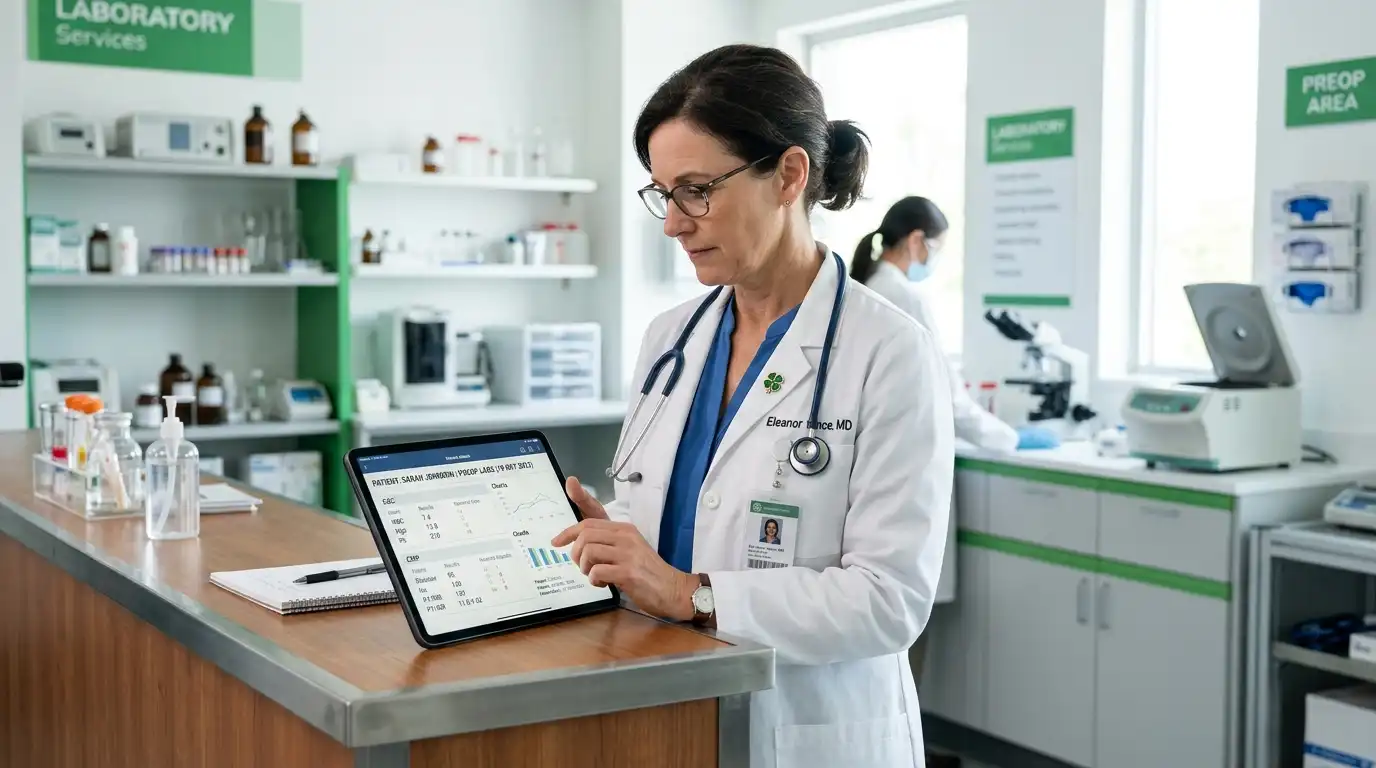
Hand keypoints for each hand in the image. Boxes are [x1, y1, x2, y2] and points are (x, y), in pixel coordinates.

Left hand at [555, 476, 698, 621]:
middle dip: (575, 553)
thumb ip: (608, 544)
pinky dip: (594, 580)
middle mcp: (626, 537)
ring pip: (588, 551)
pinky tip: (604, 584)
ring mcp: (628, 554)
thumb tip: (580, 545)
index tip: (556, 541)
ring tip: (595, 576)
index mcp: (625, 529)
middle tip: (582, 567)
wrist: (674, 589)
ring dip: (585, 568)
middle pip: (585, 534)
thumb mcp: (630, 550)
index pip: (590, 520)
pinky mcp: (628, 572)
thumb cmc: (648, 572)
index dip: (568, 530)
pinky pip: (597, 571)